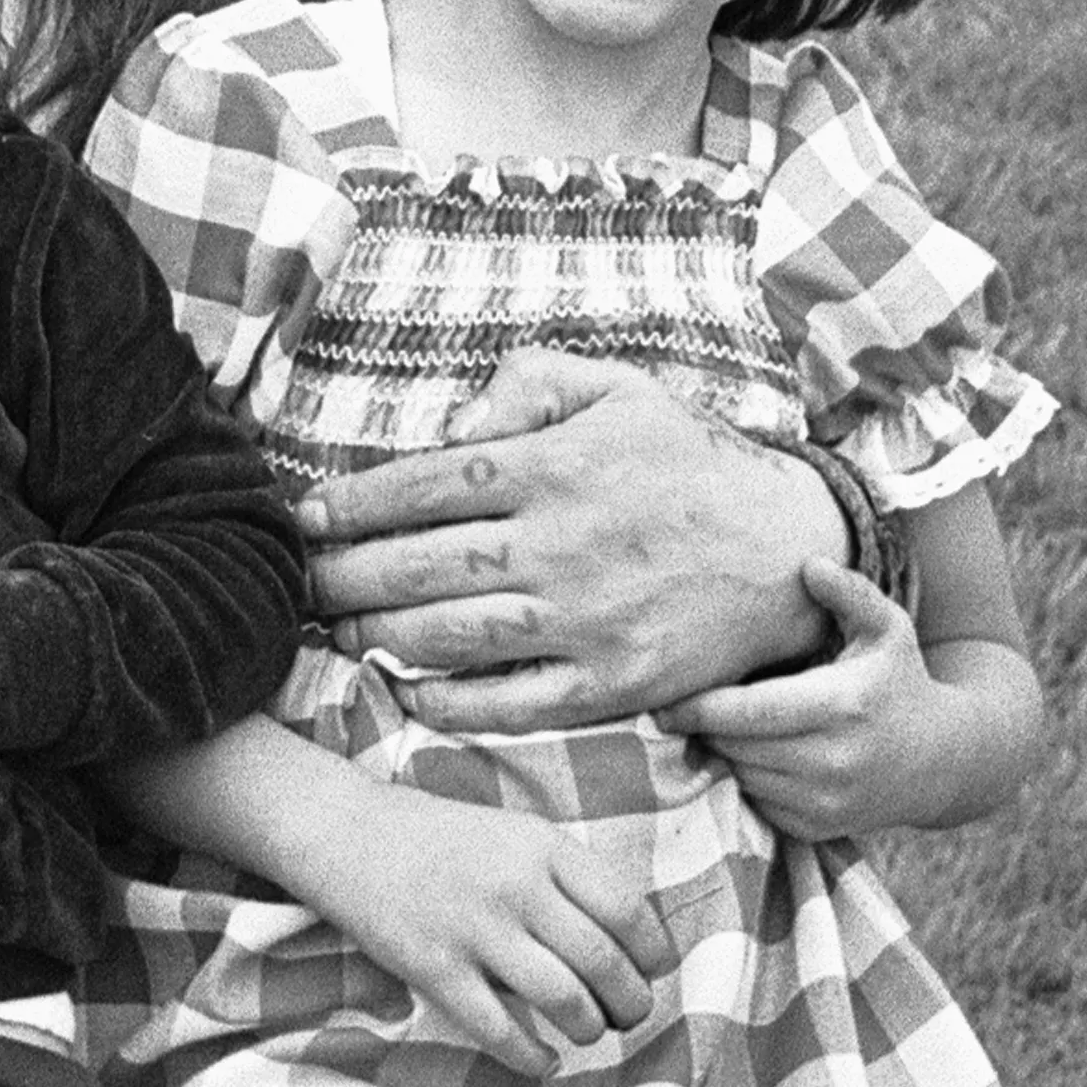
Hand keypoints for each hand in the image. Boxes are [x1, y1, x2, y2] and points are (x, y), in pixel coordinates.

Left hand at [298, 360, 833, 723]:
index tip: (308, 516)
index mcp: (556, 466)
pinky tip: (408, 687)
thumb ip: (529, 383)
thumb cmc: (688, 460)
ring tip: (338, 629)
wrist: (785, 545)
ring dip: (378, 636)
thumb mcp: (618, 388)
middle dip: (343, 576)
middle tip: (301, 582)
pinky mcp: (613, 684)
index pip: (425, 484)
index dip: (354, 504)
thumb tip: (452, 426)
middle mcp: (563, 545)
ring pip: (451, 636)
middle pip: (421, 566)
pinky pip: (511, 703)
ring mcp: (587, 622)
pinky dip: (449, 701)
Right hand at [303, 777, 665, 1068]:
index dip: (653, 954)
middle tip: (629, 1015)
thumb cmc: (443, 838)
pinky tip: (545, 1061)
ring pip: (564, 1001)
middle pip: (604, 963)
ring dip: (590, 1029)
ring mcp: (475, 930)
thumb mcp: (516, 834)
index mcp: (543, 847)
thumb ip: (567, 878)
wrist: (350, 833)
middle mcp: (516, 887)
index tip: (654, 972)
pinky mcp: (436, 970)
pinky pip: (501, 1032)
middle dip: (631, 1003)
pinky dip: (534, 1059)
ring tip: (588, 1032)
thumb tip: (629, 943)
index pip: (627, 911)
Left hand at [673, 555, 960, 837]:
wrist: (942, 761)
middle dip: (705, 728)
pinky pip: (758, 804)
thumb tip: (809, 564)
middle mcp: (833, 760)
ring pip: (743, 777)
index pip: (750, 713)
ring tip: (722, 725)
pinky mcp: (818, 828)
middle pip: (736, 747)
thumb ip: (849, 592)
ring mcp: (826, 801)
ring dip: (724, 754)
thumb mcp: (887, 628)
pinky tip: (755, 754)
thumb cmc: (901, 682)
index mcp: (841, 705)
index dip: (700, 708)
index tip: (665, 701)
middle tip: (683, 707)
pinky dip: (748, 780)